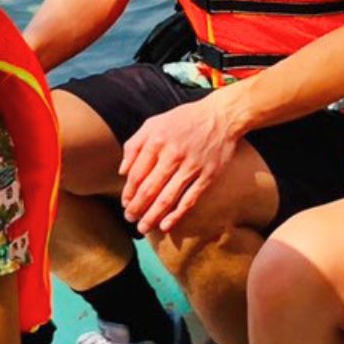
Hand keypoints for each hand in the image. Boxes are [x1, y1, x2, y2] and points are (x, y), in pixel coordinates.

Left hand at [120, 97, 239, 234]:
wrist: (221, 116)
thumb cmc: (183, 120)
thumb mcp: (154, 123)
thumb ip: (134, 145)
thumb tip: (122, 171)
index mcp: (156, 141)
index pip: (137, 175)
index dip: (128, 193)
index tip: (125, 204)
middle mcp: (173, 155)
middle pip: (149, 189)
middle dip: (137, 208)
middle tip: (130, 219)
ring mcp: (192, 166)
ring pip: (167, 198)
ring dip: (152, 216)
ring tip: (143, 227)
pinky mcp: (208, 175)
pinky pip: (189, 199)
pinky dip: (176, 215)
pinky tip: (166, 225)